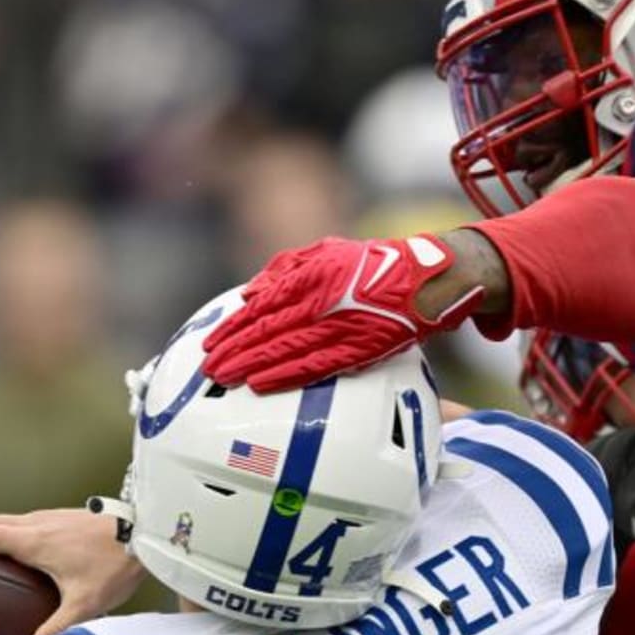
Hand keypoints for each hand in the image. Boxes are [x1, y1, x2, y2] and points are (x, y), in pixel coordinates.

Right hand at [0, 510, 145, 634]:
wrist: (149, 530)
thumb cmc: (118, 562)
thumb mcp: (86, 602)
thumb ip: (56, 627)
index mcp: (35, 541)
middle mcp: (40, 523)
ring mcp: (53, 516)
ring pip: (8, 518)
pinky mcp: (66, 516)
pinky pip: (25, 518)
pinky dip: (7, 527)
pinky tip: (15, 543)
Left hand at [203, 234, 484, 392]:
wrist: (424, 281)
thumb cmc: (373, 265)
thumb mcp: (328, 251)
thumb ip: (286, 268)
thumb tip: (250, 292)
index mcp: (314, 273)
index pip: (263, 304)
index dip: (234, 325)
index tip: (210, 342)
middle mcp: (324, 299)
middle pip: (268, 329)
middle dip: (235, 349)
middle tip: (210, 368)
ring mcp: (341, 325)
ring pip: (286, 349)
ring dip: (252, 365)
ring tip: (226, 378)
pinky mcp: (359, 347)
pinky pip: (316, 365)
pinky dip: (286, 375)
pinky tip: (262, 383)